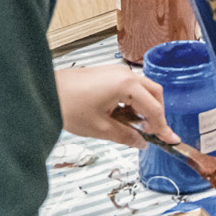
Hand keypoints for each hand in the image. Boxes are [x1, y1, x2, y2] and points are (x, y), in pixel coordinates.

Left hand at [54, 64, 178, 147]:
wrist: (45, 91)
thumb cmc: (67, 105)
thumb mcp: (100, 128)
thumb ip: (126, 137)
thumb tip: (142, 143)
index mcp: (126, 85)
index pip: (154, 109)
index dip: (162, 127)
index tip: (171, 139)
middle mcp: (124, 74)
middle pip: (154, 93)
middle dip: (156, 114)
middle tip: (152, 133)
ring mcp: (116, 72)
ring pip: (142, 89)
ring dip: (143, 108)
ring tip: (133, 127)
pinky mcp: (108, 74)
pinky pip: (129, 87)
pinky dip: (132, 102)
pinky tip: (122, 116)